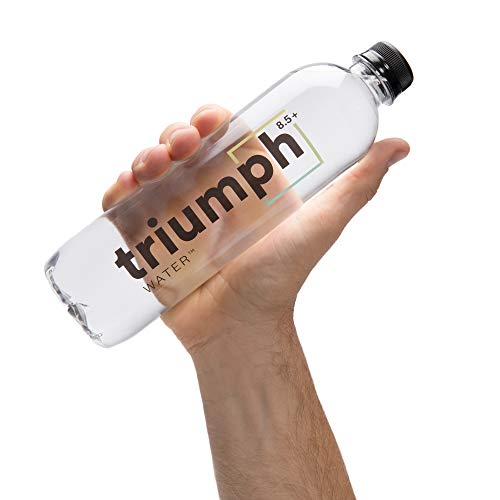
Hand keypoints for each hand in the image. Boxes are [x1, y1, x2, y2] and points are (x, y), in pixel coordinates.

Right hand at [102, 104, 408, 352]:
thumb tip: (400, 145)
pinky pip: (126, 207)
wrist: (239, 328)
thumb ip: (358, 186)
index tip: (208, 121)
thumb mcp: (320, 225)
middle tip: (178, 148)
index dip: (211, 118)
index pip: (224, 135)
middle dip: (174, 137)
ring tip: (149, 169)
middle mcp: (211, 194)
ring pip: (151, 171)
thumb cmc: (280, 278)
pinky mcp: (151, 238)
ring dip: (144, 158)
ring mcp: (177, 215)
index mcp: (246, 183)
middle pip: (183, 148)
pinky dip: (118, 192)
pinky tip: (125, 190)